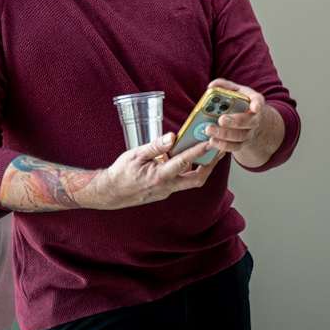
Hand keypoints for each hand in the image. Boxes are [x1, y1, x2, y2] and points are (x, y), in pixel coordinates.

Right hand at [85, 133, 217, 209]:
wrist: (110, 193)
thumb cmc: (121, 172)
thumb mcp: (135, 155)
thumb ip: (155, 146)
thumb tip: (172, 136)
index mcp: (158, 176)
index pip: (184, 162)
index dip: (199, 152)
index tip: (211, 141)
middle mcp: (166, 187)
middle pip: (197, 179)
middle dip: (210, 165)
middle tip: (219, 150)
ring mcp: (167, 191)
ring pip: (191, 182)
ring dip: (201, 168)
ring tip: (209, 151)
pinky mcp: (165, 192)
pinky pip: (181, 182)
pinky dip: (188, 171)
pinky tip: (190, 159)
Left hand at [203, 80, 267, 158]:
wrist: (254, 122)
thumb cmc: (243, 103)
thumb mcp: (237, 91)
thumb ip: (225, 86)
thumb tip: (211, 86)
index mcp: (254, 102)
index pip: (258, 102)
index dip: (257, 105)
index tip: (255, 107)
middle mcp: (255, 119)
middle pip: (248, 122)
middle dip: (235, 121)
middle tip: (221, 119)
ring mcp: (249, 133)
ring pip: (240, 136)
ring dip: (224, 134)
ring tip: (209, 130)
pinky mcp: (242, 143)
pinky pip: (235, 147)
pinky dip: (223, 145)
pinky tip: (211, 141)